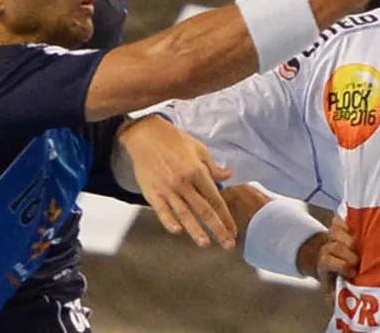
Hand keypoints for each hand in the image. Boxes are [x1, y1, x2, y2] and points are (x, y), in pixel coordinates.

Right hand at [117, 116, 237, 248]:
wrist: (146, 135)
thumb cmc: (174, 140)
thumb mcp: (199, 149)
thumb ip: (213, 167)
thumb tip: (229, 176)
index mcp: (198, 171)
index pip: (216, 200)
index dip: (226, 217)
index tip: (233, 230)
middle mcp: (184, 182)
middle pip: (204, 211)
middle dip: (217, 229)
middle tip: (228, 244)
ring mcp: (167, 189)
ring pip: (184, 214)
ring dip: (196, 230)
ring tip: (206, 244)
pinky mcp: (152, 192)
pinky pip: (161, 210)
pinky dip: (169, 221)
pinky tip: (177, 231)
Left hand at [314, 216, 359, 298]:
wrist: (330, 258)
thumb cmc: (337, 275)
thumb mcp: (334, 287)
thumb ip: (335, 293)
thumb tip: (335, 301)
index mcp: (324, 263)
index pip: (327, 262)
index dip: (341, 266)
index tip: (354, 272)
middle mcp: (326, 247)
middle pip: (335, 246)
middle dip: (349, 253)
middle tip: (360, 260)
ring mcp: (332, 235)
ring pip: (336, 231)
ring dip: (350, 238)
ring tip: (362, 245)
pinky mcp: (338, 224)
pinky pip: (340, 219)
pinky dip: (349, 222)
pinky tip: (360, 227)